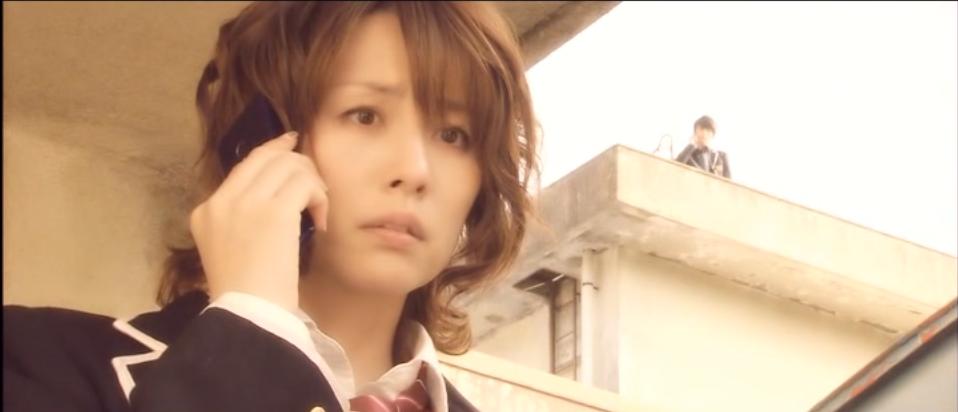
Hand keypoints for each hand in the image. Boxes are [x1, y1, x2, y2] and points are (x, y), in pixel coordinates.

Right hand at [189, 131, 328, 310]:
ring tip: (319, 210)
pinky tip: (321, 222)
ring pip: (289, 166)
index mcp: (205, 211)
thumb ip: (240, 220)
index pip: (244, 166)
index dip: (272, 150)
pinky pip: (305, 184)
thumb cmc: (245, 295)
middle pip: (267, 158)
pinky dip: (319, 198)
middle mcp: (221, 201)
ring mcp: (245, 203)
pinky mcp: (273, 212)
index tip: (292, 144)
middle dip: (299, 165)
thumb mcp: (226, 251)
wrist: (248, 316)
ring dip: (313, 184)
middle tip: (317, 185)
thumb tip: (276, 194)